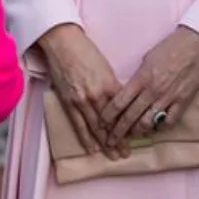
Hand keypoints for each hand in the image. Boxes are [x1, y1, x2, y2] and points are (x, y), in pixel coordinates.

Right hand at [38, 24, 124, 158]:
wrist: (62, 42)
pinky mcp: (69, 102)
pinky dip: (86, 139)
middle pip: (112, 123)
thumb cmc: (85, 50)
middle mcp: (98, 95)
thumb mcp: (105, 66)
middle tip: (127, 153)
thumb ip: (112, 85)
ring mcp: (82, 100)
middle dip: (120, 140)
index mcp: (110, 84)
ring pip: (97, 128)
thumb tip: (119, 100)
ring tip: (114, 156)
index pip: (124, 111)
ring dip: (106, 143)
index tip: (136, 135)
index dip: (129, 125)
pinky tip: (93, 149)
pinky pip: (79, 125)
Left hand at [99, 26, 198, 146]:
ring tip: (131, 135)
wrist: (195, 44)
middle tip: (110, 141)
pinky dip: (160, 127)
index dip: (108, 116)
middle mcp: (152, 91)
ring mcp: (168, 98)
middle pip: (130, 117)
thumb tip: (130, 91)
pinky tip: (155, 128)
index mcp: (141, 78)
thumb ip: (138, 78)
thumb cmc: (169, 47)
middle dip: (118, 131)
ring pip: (148, 123)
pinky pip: (168, 122)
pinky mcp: (183, 102)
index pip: (119, 102)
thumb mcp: (146, 59)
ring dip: (137, 132)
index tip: (101, 124)